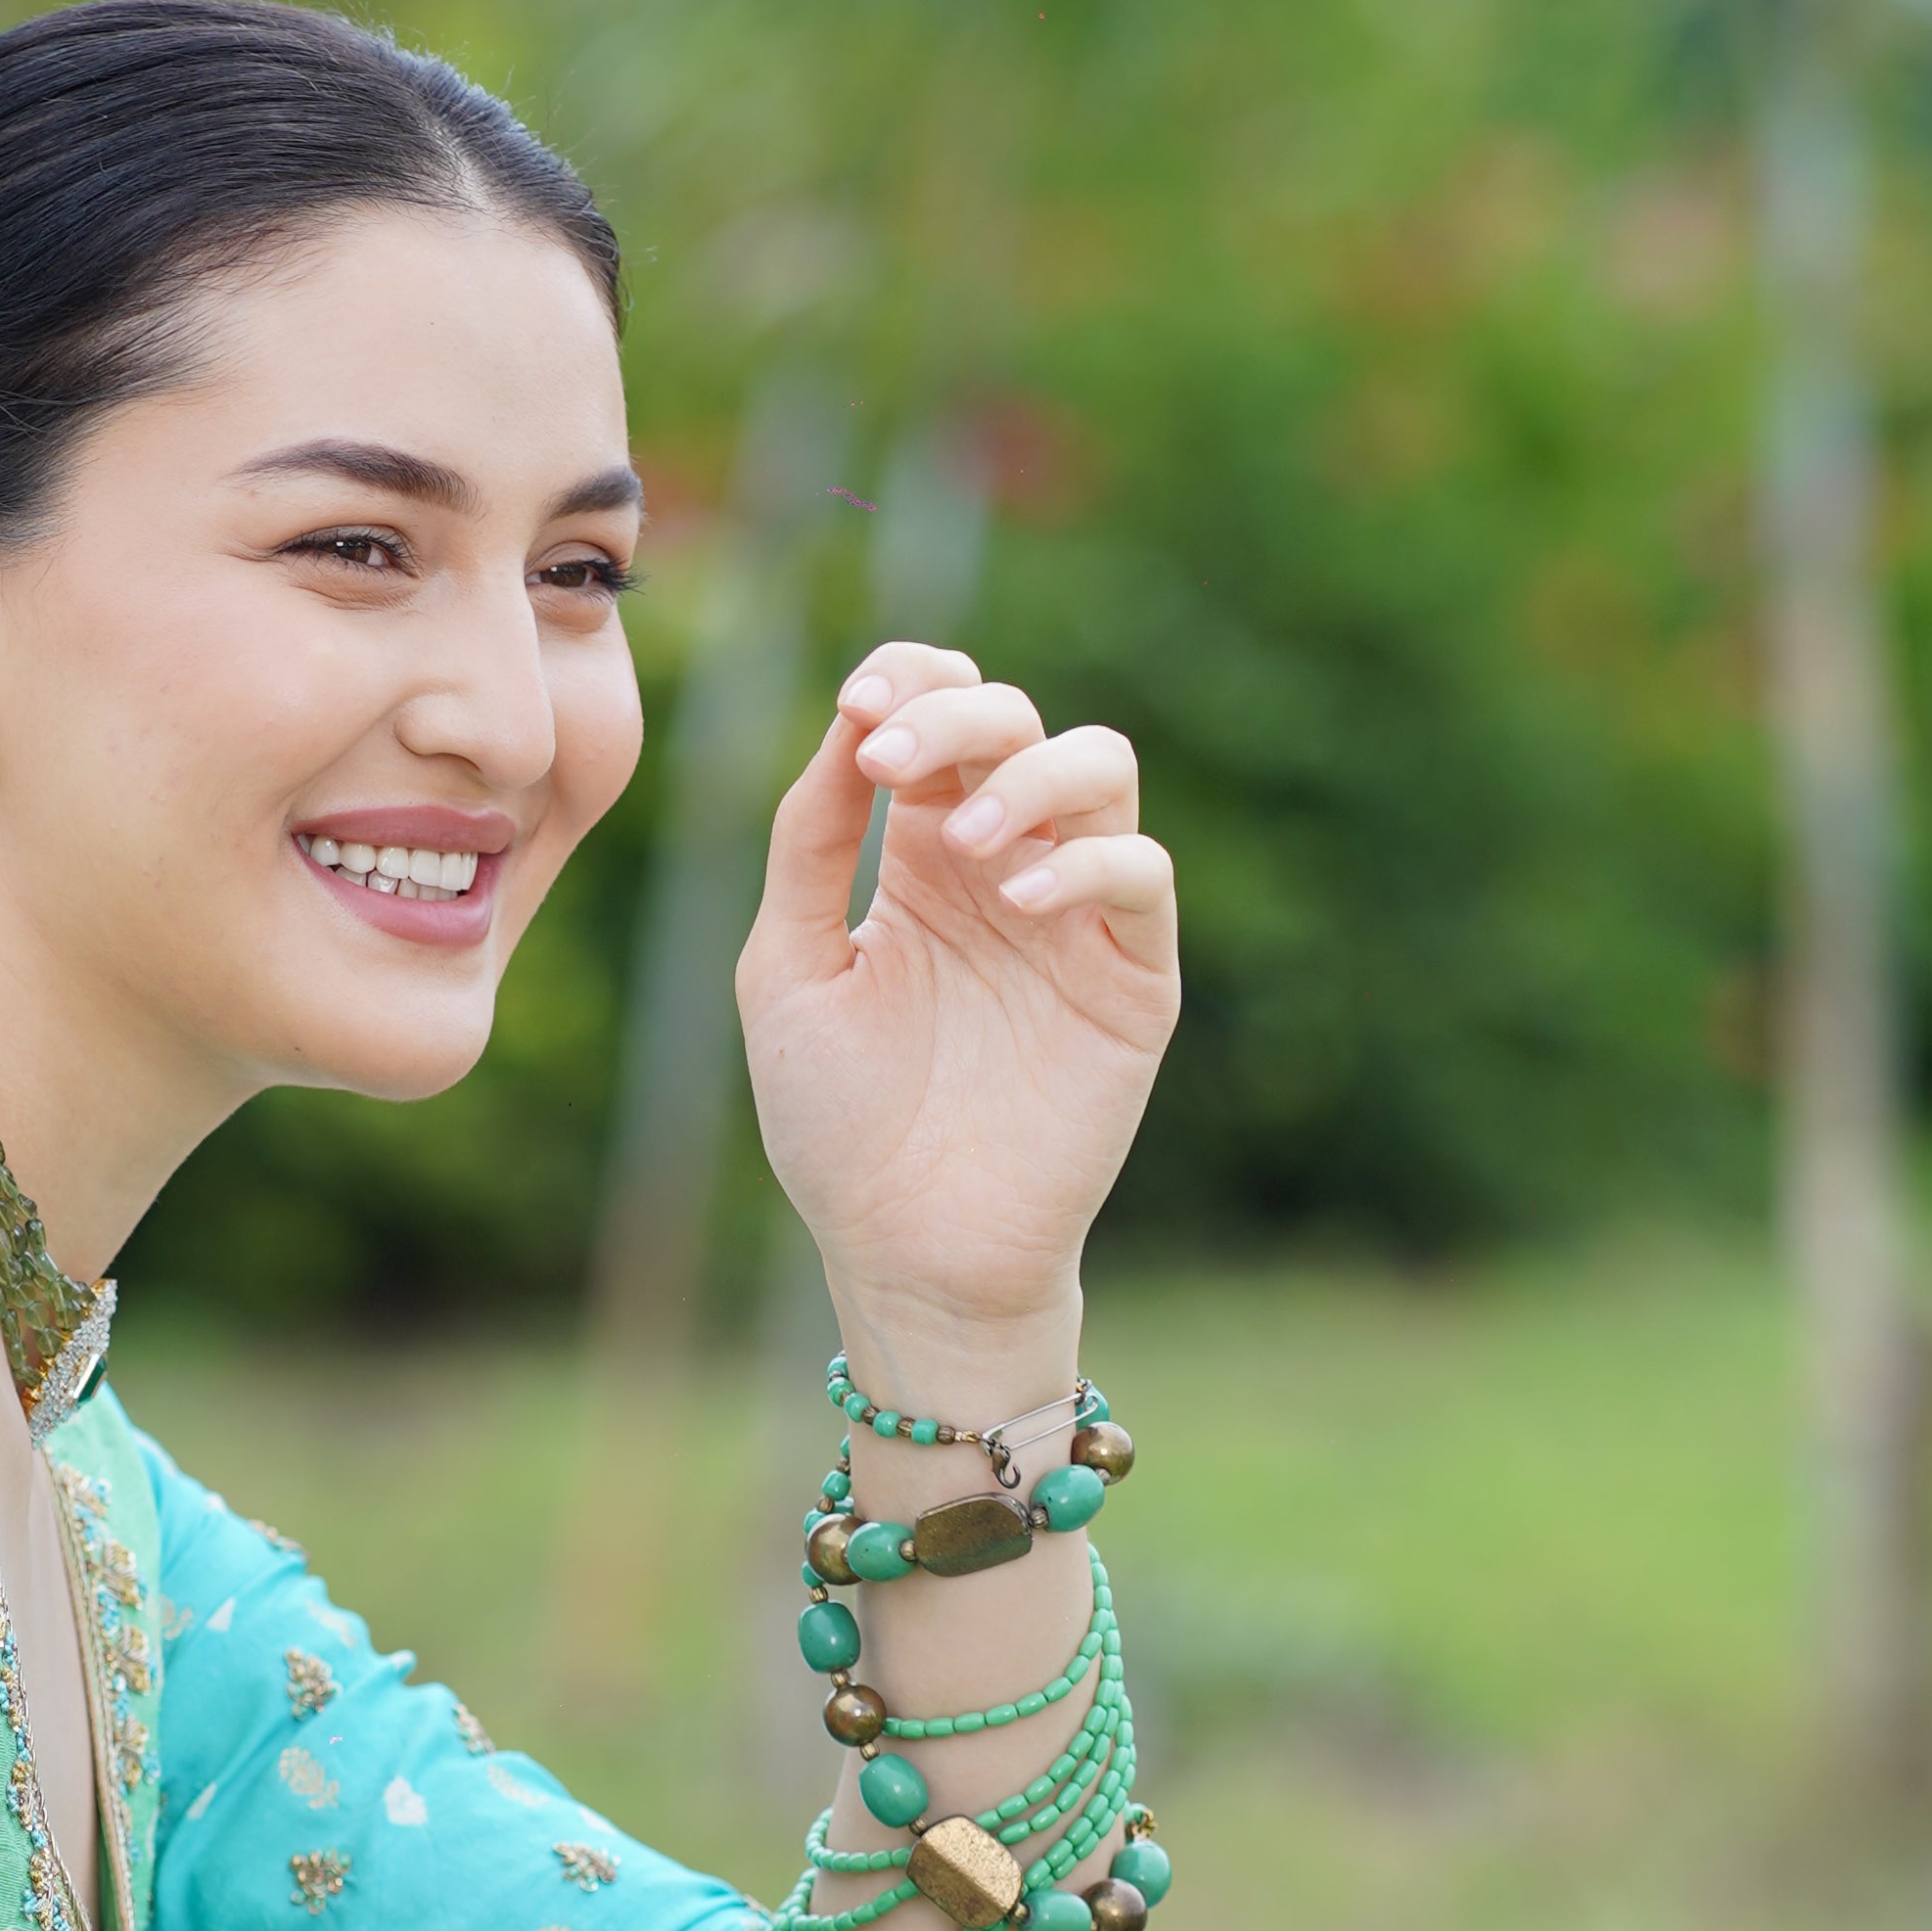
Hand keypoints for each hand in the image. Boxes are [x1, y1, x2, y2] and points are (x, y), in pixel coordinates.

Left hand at [738, 642, 1178, 1383]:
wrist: (905, 1250)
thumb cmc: (839, 1123)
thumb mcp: (787, 964)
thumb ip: (809, 841)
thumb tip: (844, 719)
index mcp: (922, 856)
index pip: (937, 716)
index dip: (909, 679)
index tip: (856, 705)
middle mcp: (1005, 869)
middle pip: (1017, 719)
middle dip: (955, 713)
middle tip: (891, 755)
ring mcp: (1074, 919)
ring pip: (1103, 767)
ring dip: (1032, 773)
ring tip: (971, 839)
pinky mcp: (1131, 981)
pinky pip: (1144, 879)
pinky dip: (1092, 862)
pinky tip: (1024, 900)